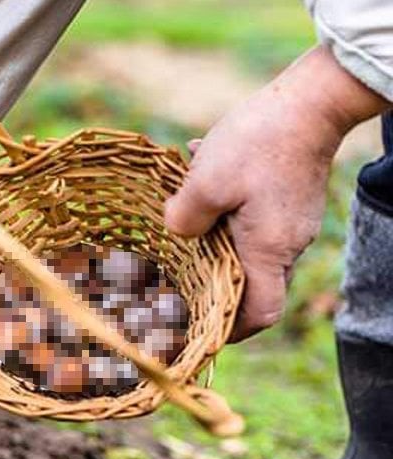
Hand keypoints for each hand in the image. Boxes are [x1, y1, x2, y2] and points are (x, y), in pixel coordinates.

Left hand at [165, 46, 387, 341]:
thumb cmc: (259, 141)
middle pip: (253, 286)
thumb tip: (176, 233)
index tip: (202, 329)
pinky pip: (253, 220)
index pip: (260, 313)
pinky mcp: (289, 200)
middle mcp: (287, 244)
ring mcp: (292, 222)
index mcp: (268, 250)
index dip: (232, 330)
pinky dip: (226, 213)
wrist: (310, 100)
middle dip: (216, 289)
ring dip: (215, 242)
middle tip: (179, 285)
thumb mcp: (206, 182)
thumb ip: (184, 219)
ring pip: (249, 249)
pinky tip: (199, 179)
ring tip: (183, 222)